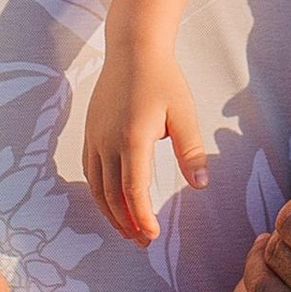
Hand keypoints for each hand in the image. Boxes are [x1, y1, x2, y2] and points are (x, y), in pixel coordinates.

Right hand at [82, 43, 208, 246]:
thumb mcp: (184, 113)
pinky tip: (111, 201)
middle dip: (126, 224)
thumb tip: (200, 185)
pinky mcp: (90, 132)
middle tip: (143, 243)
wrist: (132, 48)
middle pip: (111, 196)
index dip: (141, 218)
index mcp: (132, 139)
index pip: (133, 191)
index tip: (152, 236)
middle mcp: (107, 142)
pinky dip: (99, 193)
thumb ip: (191, 151)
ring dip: (110, 213)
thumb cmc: (163, 79)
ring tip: (127, 230)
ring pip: (96, 187)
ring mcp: (95, 137)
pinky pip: (90, 171)